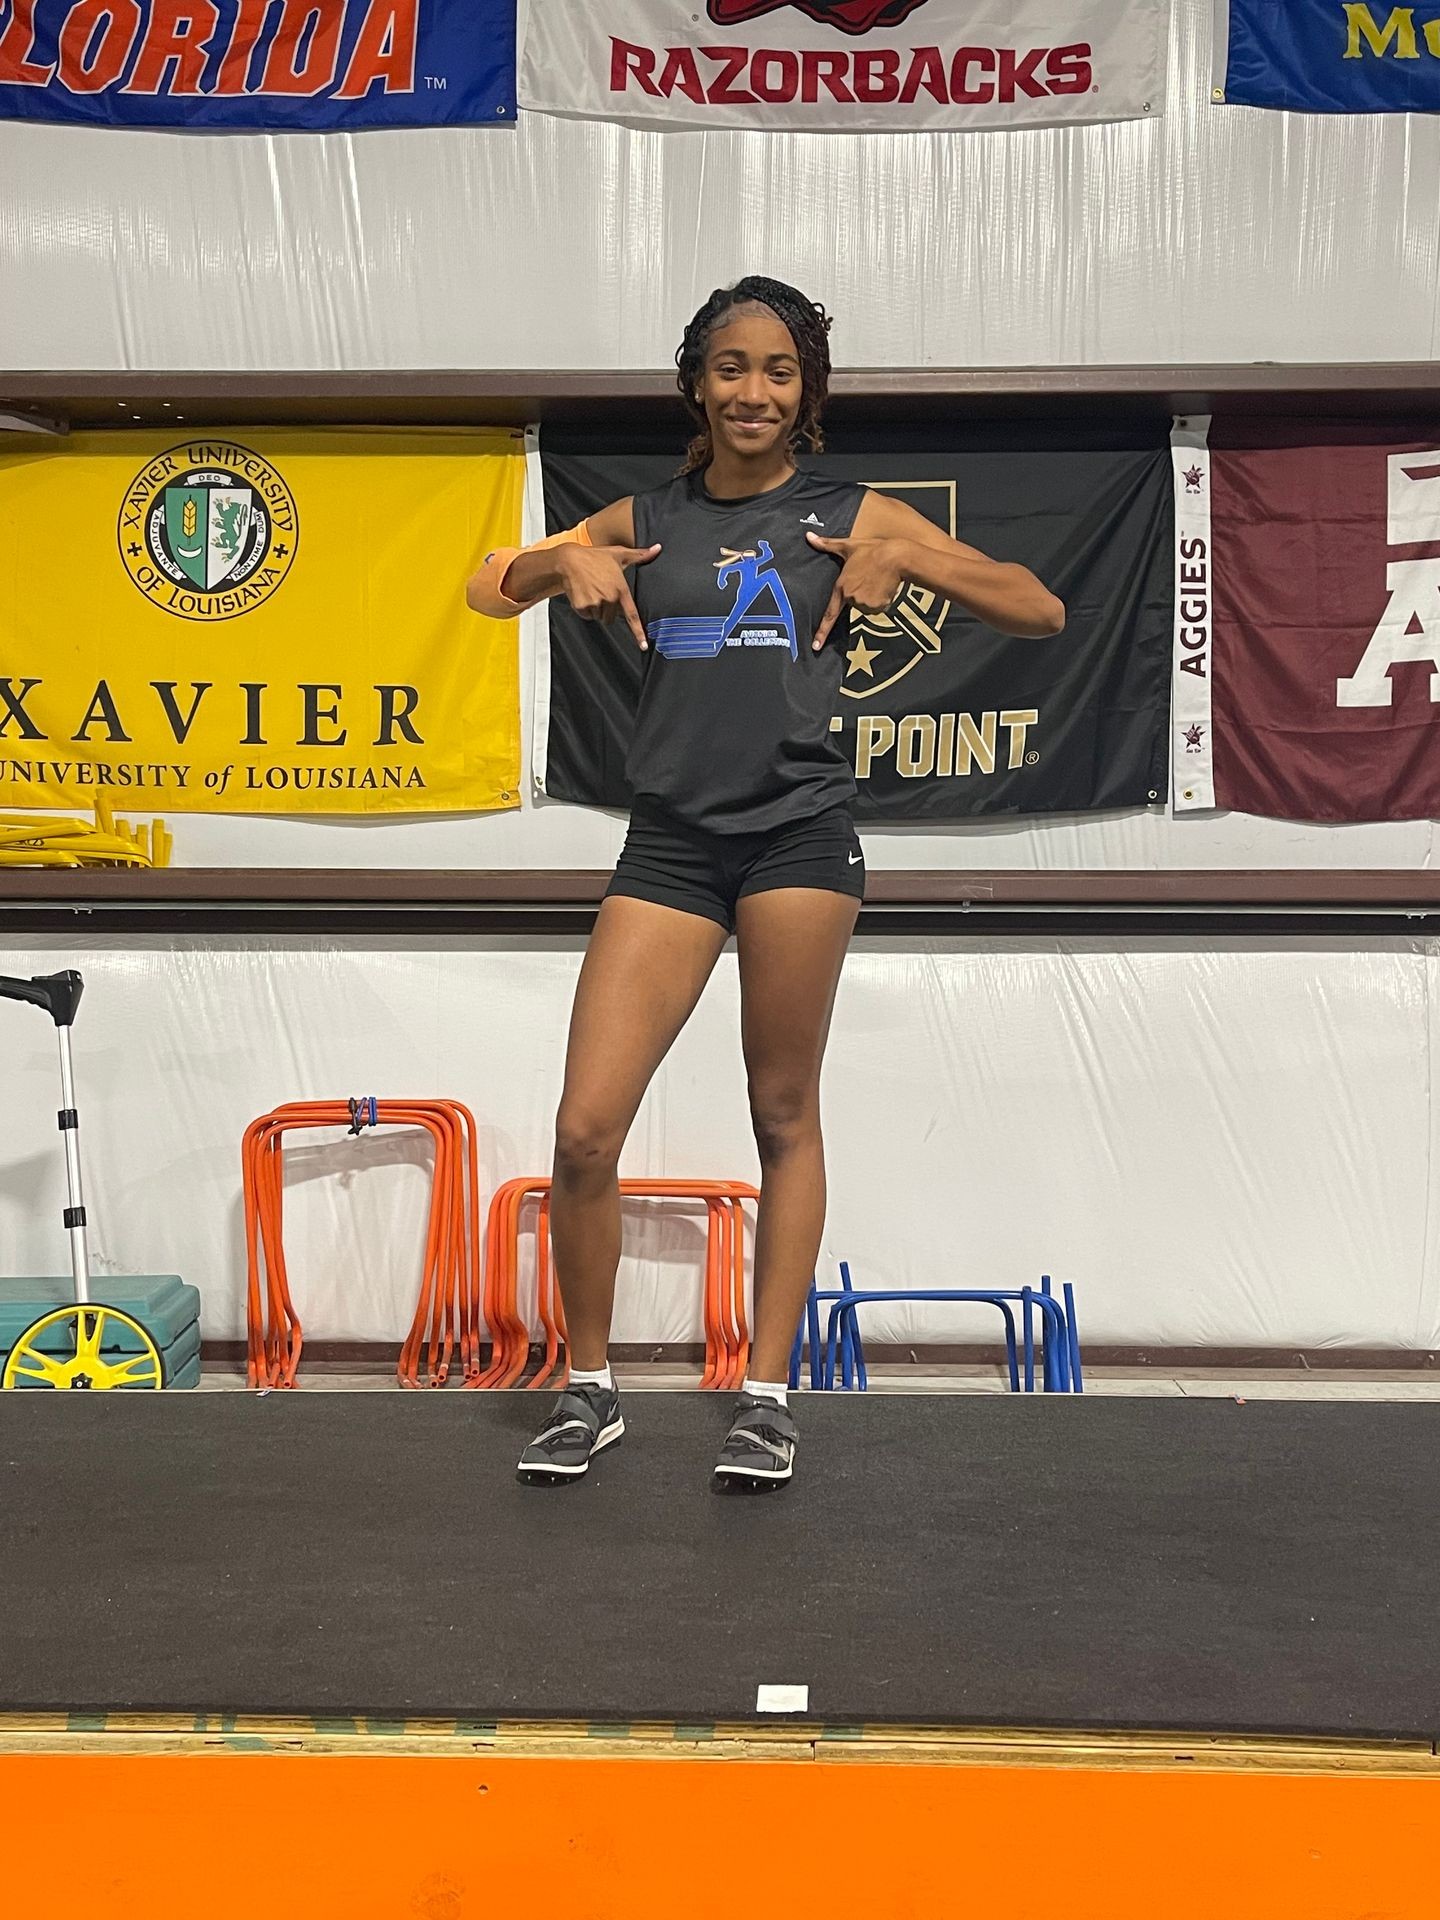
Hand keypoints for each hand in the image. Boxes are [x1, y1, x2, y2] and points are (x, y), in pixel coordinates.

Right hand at [558, 543, 661, 650]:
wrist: (569, 560)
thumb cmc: (594, 557)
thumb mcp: (618, 554)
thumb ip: (640, 555)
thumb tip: (658, 548)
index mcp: (621, 590)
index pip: (632, 616)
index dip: (638, 632)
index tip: (643, 645)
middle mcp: (609, 598)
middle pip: (611, 617)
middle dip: (607, 609)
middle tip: (600, 591)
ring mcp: (595, 603)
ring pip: (598, 617)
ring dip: (595, 609)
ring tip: (591, 590)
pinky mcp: (582, 606)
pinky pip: (586, 615)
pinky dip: (584, 608)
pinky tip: (583, 594)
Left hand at [806, 532, 907, 650]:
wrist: (896, 557)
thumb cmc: (873, 550)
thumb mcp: (848, 546)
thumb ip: (827, 544)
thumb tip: (808, 536)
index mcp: (841, 587)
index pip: (829, 613)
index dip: (822, 631)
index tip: (816, 646)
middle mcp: (852, 598)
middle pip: (853, 603)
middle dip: (859, 593)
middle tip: (867, 577)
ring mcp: (865, 603)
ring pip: (866, 606)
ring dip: (871, 596)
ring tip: (876, 580)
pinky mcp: (879, 606)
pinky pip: (878, 607)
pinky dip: (881, 599)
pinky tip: (883, 586)